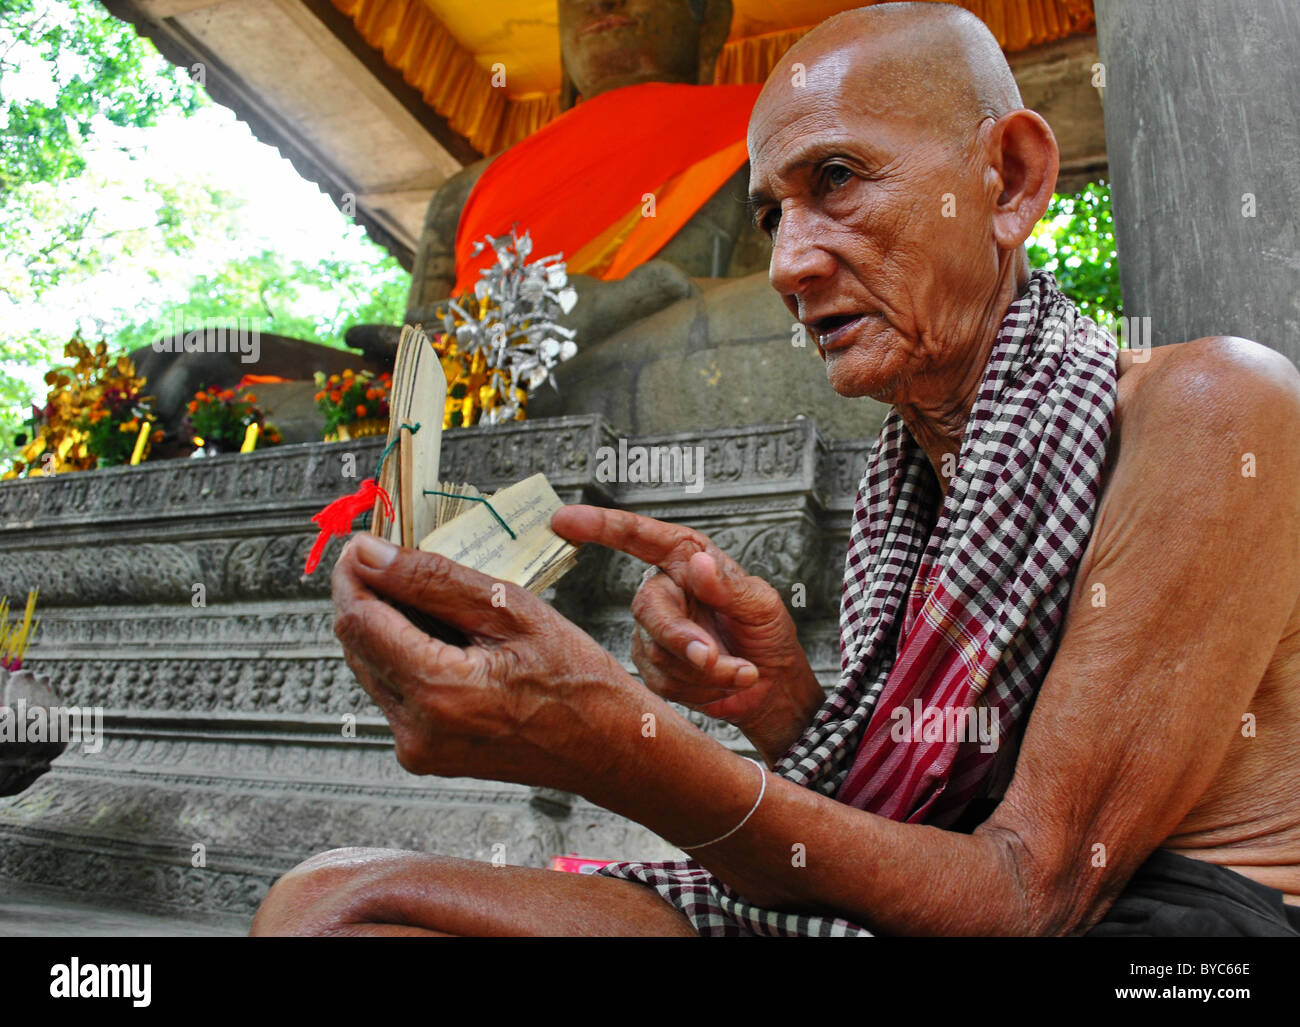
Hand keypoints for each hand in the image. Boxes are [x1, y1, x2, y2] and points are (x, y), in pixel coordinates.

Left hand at [330, 533, 632, 792]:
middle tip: (408, 561)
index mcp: (437, 692)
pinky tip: (451, 640)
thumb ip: (433, 580)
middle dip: (373, 595)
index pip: (356, 619)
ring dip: (390, 625)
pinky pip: (394, 691)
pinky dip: (409, 656)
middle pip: (356, 642)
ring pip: (371, 665)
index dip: (353, 573)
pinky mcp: (424, 753)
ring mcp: (418, 748)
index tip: (366, 544)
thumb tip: (370, 555)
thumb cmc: (578, 684)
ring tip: (443, 603)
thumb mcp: (511, 610)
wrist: (610, 748)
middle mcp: (416, 729)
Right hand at [551, 506, 824, 765]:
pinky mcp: (653, 668)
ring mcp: (655, 631)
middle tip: (713, 656)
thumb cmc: (766, 635)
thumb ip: (728, 587)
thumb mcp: (761, 604)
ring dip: (705, 669)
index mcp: (687, 560)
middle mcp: (666, 591)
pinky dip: (702, 687)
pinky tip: (724, 680)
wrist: (771, 687)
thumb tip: (698, 564)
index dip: (600, 527)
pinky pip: (665, 681)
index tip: (566, 520)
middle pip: (648, 608)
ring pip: (658, 651)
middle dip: (681, 638)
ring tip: (739, 669)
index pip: (640, 537)